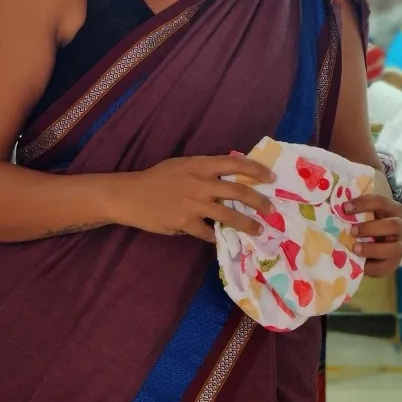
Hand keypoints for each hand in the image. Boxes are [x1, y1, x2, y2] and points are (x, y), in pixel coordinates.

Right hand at [118, 156, 274, 241]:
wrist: (130, 195)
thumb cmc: (158, 178)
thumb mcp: (183, 165)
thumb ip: (205, 169)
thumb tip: (231, 175)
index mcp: (200, 165)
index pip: (235, 164)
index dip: (256, 170)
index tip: (271, 177)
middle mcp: (200, 183)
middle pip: (238, 191)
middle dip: (259, 201)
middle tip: (271, 209)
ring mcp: (193, 204)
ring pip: (228, 215)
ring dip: (246, 224)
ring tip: (258, 230)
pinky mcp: (185, 223)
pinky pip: (208, 232)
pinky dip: (216, 235)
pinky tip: (220, 237)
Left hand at [345, 194, 401, 277]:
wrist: (375, 249)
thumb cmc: (367, 226)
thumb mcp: (365, 215)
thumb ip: (356, 212)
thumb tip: (337, 209)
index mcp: (392, 210)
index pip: (381, 202)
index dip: (363, 203)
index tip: (345, 208)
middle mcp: (400, 227)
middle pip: (392, 225)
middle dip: (370, 228)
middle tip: (352, 231)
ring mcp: (399, 246)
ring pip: (392, 248)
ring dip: (372, 249)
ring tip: (355, 248)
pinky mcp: (393, 263)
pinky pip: (384, 267)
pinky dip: (370, 266)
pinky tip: (358, 263)